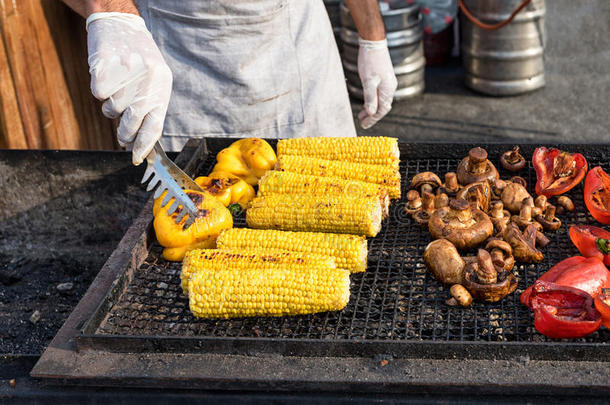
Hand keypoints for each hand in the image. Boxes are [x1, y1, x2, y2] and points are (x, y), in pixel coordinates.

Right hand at [86, 12, 171, 164]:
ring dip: (111, 106)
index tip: (136, 157)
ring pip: (112, 109)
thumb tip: (139, 141)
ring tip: (118, 87)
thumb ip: (151, 107)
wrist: (120, 25)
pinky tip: (107, 75)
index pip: (154, 124)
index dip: (144, 145)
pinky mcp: (106, 66)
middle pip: (131, 122)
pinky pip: (98, 94)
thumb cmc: (139, 59)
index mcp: (163, 85)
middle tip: (122, 133)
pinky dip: (99, 89)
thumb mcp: (154, 80)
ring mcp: (127, 73)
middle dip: (125, 133)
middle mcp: (148, 80)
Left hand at [357, 38, 397, 129]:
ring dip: (372, 108)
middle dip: (372, 115)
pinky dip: (373, 99)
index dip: (373, 119)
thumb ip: (370, 98)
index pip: (382, 110)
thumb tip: (372, 113)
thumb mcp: (368, 81)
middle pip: (383, 106)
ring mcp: (388, 81)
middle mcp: (391, 87)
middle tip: (362, 122)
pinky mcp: (384, 77)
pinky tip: (366, 100)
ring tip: (362, 114)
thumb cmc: (370, 61)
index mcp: (388, 89)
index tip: (364, 125)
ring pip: (381, 100)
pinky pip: (380, 93)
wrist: (373, 42)